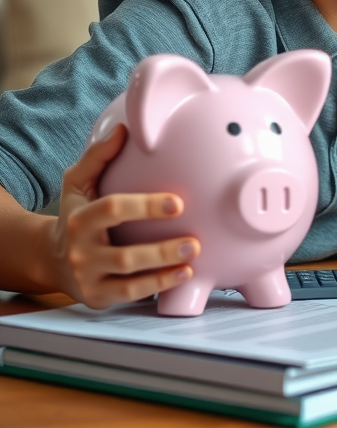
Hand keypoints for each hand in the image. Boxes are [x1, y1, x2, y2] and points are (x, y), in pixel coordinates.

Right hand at [48, 123, 200, 308]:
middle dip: (160, 251)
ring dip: (164, 271)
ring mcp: (89, 278)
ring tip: (194, 256)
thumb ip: (98, 156)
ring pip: (129, 281)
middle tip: (194, 240)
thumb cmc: (75, 213)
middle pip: (123, 256)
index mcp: (81, 220)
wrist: (51, 259)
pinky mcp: (98, 298)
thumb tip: (123, 129)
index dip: (145, 207)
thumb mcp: (77, 184)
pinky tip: (184, 274)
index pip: (112, 211)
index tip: (178, 203)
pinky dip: (159, 286)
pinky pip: (130, 295)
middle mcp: (82, 252)